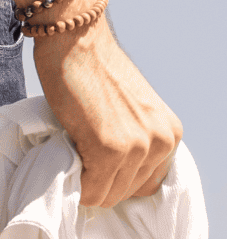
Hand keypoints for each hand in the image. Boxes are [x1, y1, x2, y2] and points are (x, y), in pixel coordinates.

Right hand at [33, 20, 181, 208]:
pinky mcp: (110, 149)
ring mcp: (137, 147)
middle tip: (80, 156)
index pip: (144, 186)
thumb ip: (134, 141)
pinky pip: (89, 191)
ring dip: (84, 183)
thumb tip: (115, 178)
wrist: (78, 42)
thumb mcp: (132, 111)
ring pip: (105, 196)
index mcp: (170, 134)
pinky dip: (74, 184)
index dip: (115, 179)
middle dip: (98, 182)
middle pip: (123, 194)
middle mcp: (161, 142)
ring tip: (74, 153)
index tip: (95, 166)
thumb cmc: (95, 73)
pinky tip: (68, 156)